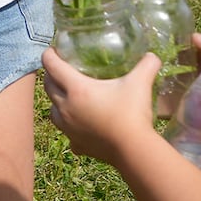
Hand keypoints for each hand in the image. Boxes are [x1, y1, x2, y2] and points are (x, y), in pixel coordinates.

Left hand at [41, 48, 160, 165]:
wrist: (133, 150)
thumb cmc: (132, 113)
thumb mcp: (140, 82)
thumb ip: (147, 64)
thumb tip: (152, 55)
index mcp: (77, 89)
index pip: (52, 66)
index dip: (49, 55)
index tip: (53, 50)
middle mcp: (66, 108)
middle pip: (48, 87)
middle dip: (50, 75)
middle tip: (60, 69)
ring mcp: (69, 128)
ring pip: (52, 111)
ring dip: (55, 101)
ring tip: (67, 96)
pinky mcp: (76, 144)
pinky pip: (66, 132)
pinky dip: (69, 126)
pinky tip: (79, 125)